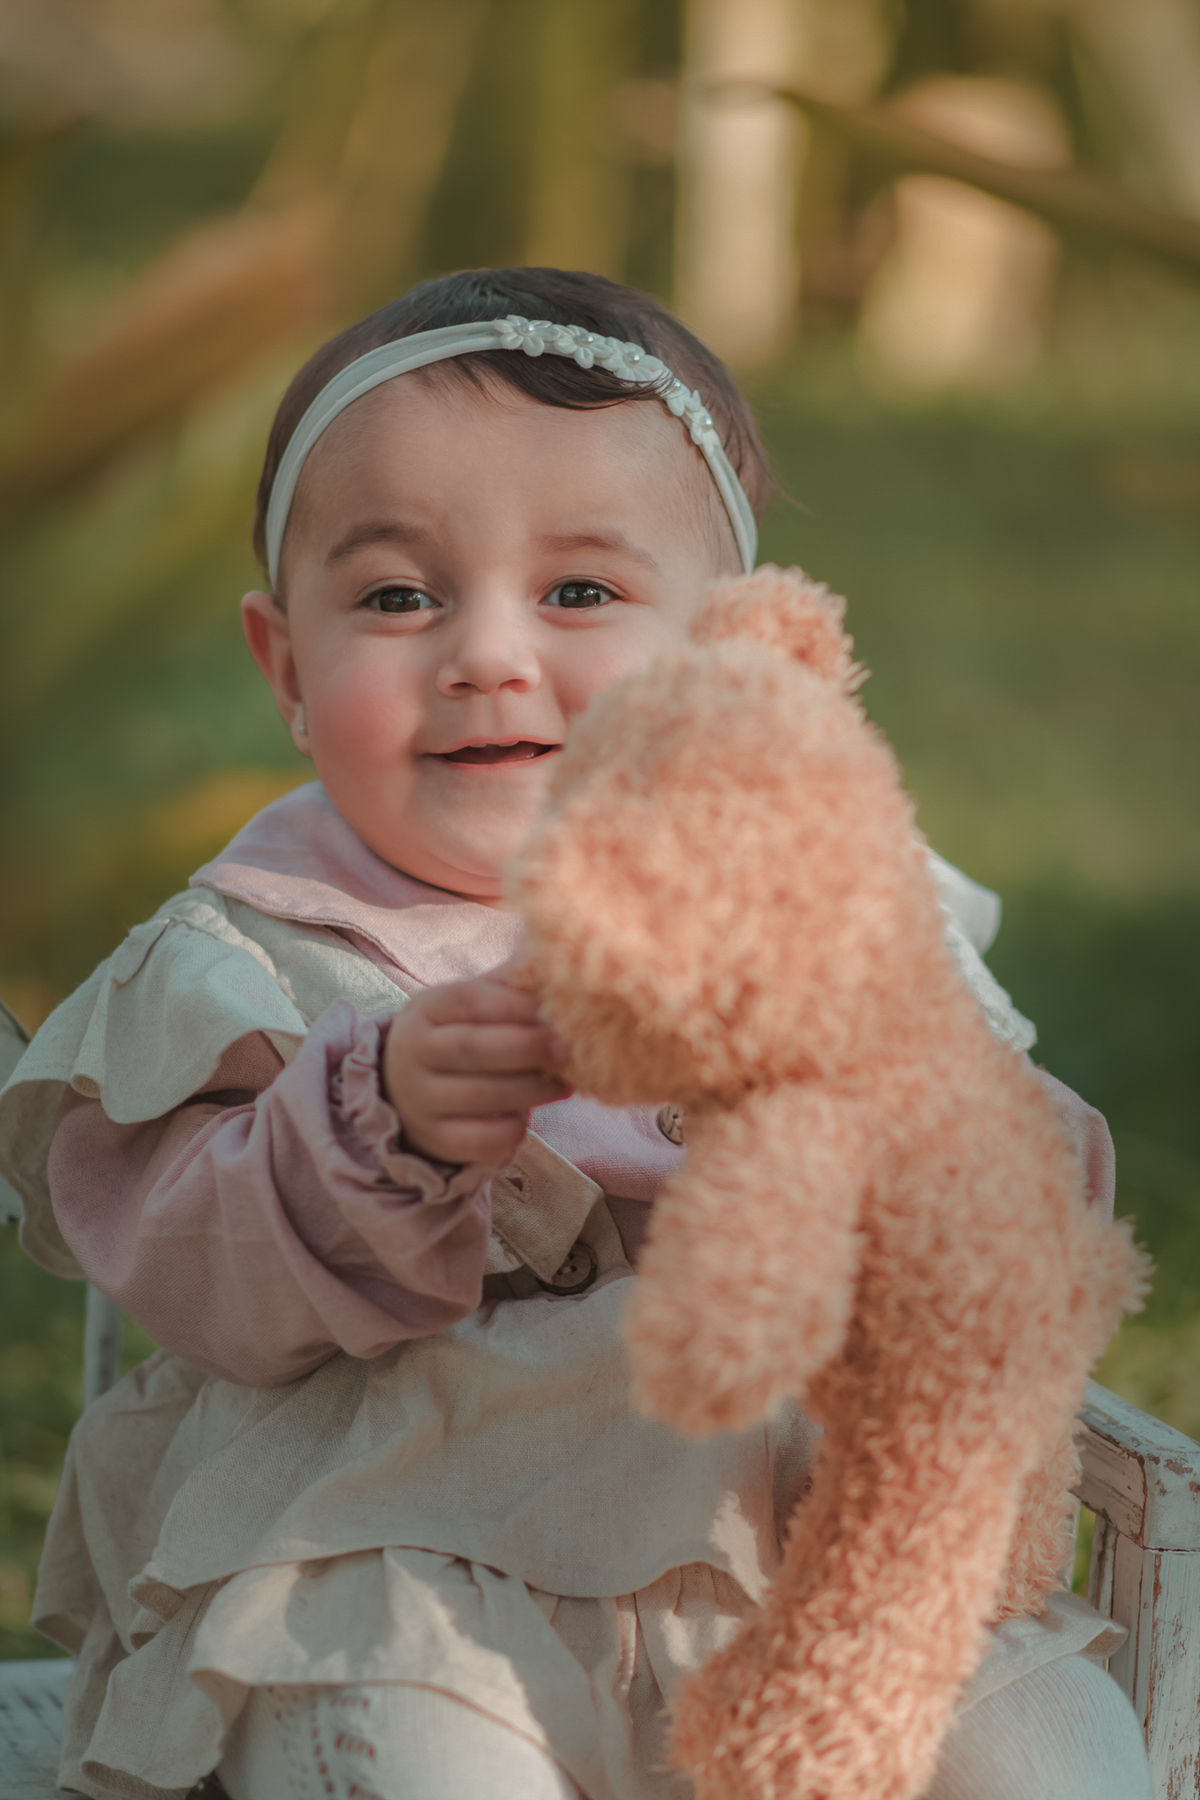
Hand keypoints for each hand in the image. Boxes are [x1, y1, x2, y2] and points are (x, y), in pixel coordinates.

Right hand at [381, 967, 568, 1166]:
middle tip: (570, 1046)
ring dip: (533, 1089)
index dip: (514, 1004)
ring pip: (483, 1095)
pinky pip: (482, 1139)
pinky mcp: (436, 1139)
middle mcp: (413, 1054)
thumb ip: (506, 987)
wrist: (406, 1093)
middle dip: (529, 1047)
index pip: (468, 1001)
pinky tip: (528, 1116)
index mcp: (424, 1011)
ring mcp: (420, 1100)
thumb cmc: (456, 1038)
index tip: (553, 1008)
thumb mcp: (466, 1007)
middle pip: (474, 1048)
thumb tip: (556, 966)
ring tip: (565, 1082)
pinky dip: (513, 1129)